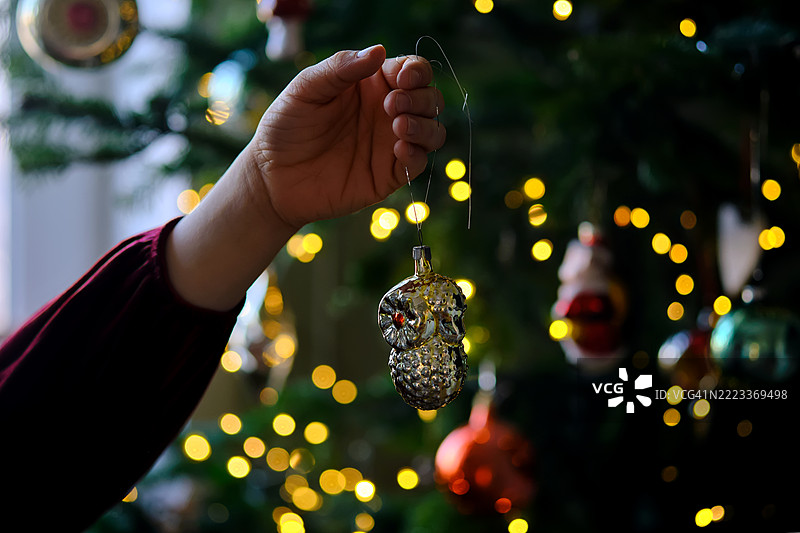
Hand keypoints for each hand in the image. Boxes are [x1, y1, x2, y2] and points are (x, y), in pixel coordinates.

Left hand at [167, 45, 443, 310]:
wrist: (272, 178)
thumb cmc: (286, 127)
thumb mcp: (305, 89)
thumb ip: (340, 68)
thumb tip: (379, 50)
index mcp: (372, 85)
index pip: (411, 71)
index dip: (415, 72)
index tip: (401, 79)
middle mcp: (388, 113)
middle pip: (429, 99)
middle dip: (422, 98)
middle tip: (392, 106)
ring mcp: (390, 144)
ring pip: (433, 131)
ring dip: (426, 125)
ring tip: (398, 126)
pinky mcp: (389, 175)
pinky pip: (418, 163)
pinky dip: (417, 154)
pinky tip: (398, 149)